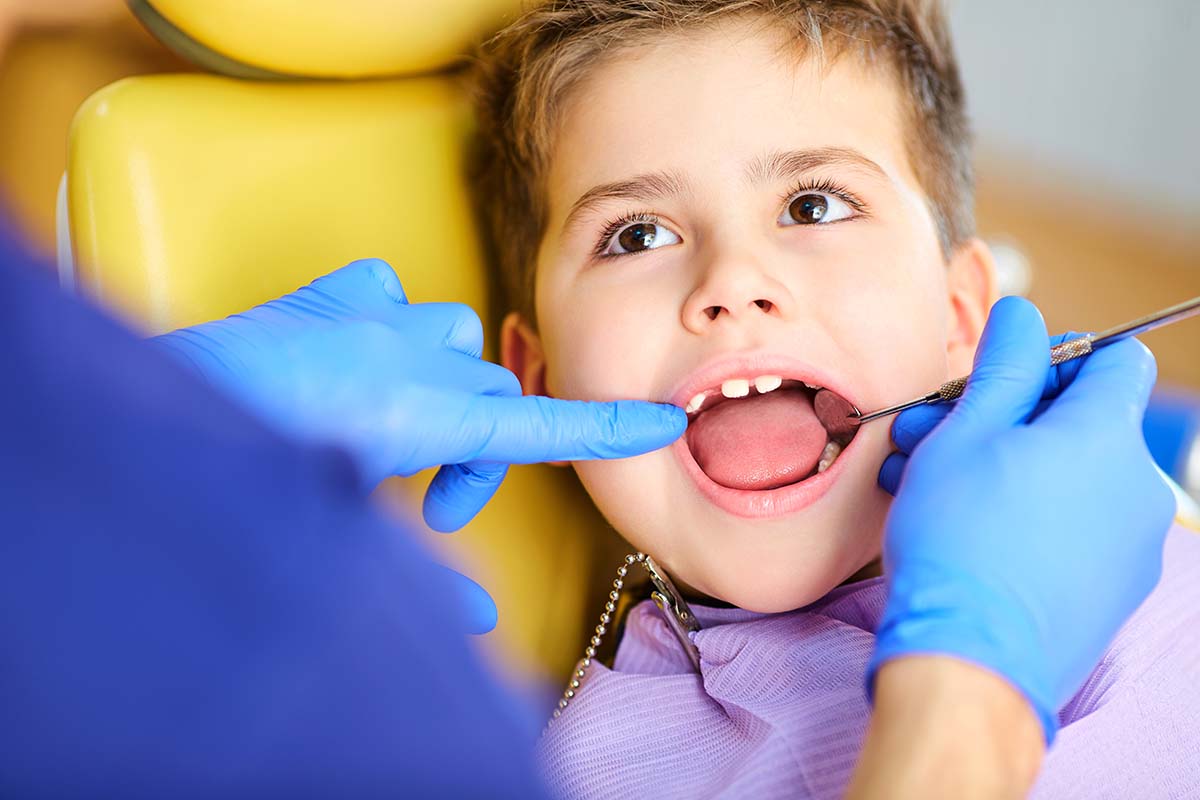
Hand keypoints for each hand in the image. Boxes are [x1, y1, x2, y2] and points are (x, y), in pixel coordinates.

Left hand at [155, 259, 684, 528]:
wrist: (173, 407)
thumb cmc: (257, 463)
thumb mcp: (349, 530)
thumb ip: (424, 580)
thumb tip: (479, 626)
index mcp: (427, 415)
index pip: (537, 427)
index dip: (605, 429)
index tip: (660, 422)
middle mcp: (413, 355)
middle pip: (497, 394)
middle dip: (482, 452)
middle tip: (437, 507)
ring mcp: (373, 317)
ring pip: (456, 333)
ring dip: (449, 379)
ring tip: (401, 427)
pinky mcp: (334, 296)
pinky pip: (393, 293)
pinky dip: (394, 321)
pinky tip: (363, 351)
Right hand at [869, 297, 1175, 740]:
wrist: (970, 660)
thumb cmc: (960, 539)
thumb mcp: (966, 433)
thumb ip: (1004, 366)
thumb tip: (1026, 315)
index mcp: (1107, 435)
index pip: (1116, 358)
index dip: (1055, 356)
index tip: (1000, 378)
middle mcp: (1137, 486)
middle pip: (1080, 421)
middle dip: (1002, 416)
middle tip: (930, 429)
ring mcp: (1132, 544)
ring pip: (1067, 476)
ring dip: (999, 465)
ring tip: (921, 480)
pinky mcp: (1113, 588)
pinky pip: (1073, 526)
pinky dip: (1024, 512)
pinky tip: (959, 525)